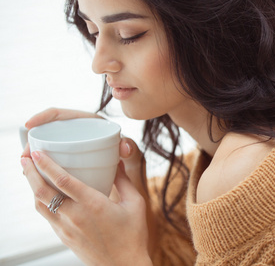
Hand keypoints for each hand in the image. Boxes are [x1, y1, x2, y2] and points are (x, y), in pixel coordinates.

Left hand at [21, 152, 152, 265]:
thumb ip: (124, 181)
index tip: (36, 151)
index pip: (62, 181)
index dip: (46, 164)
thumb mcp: (135, 204)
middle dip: (30, 171)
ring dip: (31, 185)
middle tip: (25, 155)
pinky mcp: (64, 237)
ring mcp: (66, 228)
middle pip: (43, 191)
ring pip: (40, 204)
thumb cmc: (133, 236)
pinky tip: (42, 191)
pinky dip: (40, 199)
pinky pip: (46, 215)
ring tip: (28, 169)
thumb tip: (117, 161)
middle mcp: (75, 216)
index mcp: (93, 205)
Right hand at [22, 108, 147, 199]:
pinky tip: (36, 178)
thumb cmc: (127, 152)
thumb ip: (129, 147)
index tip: (29, 124)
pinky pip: (50, 159)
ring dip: (34, 155)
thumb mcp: (128, 149)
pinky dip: (41, 166)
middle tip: (24, 156)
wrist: (127, 163)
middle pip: (47, 131)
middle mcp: (75, 131)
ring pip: (46, 146)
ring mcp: (69, 144)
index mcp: (87, 122)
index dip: (42, 116)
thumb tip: (125, 148)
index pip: (59, 114)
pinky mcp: (66, 156)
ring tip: (26, 168)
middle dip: (32, 141)